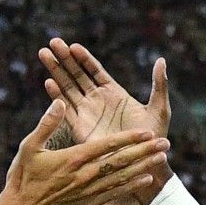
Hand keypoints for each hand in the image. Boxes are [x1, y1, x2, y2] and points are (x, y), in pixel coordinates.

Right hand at [0, 101, 167, 204]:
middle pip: (121, 161)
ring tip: (162, 158)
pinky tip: (147, 179)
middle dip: (145, 152)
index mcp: (73, 159)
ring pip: (122, 177)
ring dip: (144, 167)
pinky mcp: (89, 204)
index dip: (129, 139)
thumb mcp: (28, 147)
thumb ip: (46, 124)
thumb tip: (60, 101)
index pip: (107, 146)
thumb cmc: (22, 178)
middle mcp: (85, 175)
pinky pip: (115, 193)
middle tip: (165, 143)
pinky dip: (132, 186)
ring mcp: (89, 191)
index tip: (146, 132)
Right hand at [39, 37, 170, 143]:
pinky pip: (67, 110)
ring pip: (68, 88)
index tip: (72, 46)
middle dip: (64, 59)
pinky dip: (57, 96)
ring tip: (44, 53)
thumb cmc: (154, 138)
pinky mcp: (81, 129)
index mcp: (113, 93)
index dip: (83, 58)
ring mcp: (87, 114)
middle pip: (77, 75)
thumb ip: (159, 84)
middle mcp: (97, 101)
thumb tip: (162, 60)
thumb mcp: (159, 109)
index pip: (94, 70)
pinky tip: (49, 82)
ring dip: (56, 71)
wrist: (144, 162)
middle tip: (52, 42)